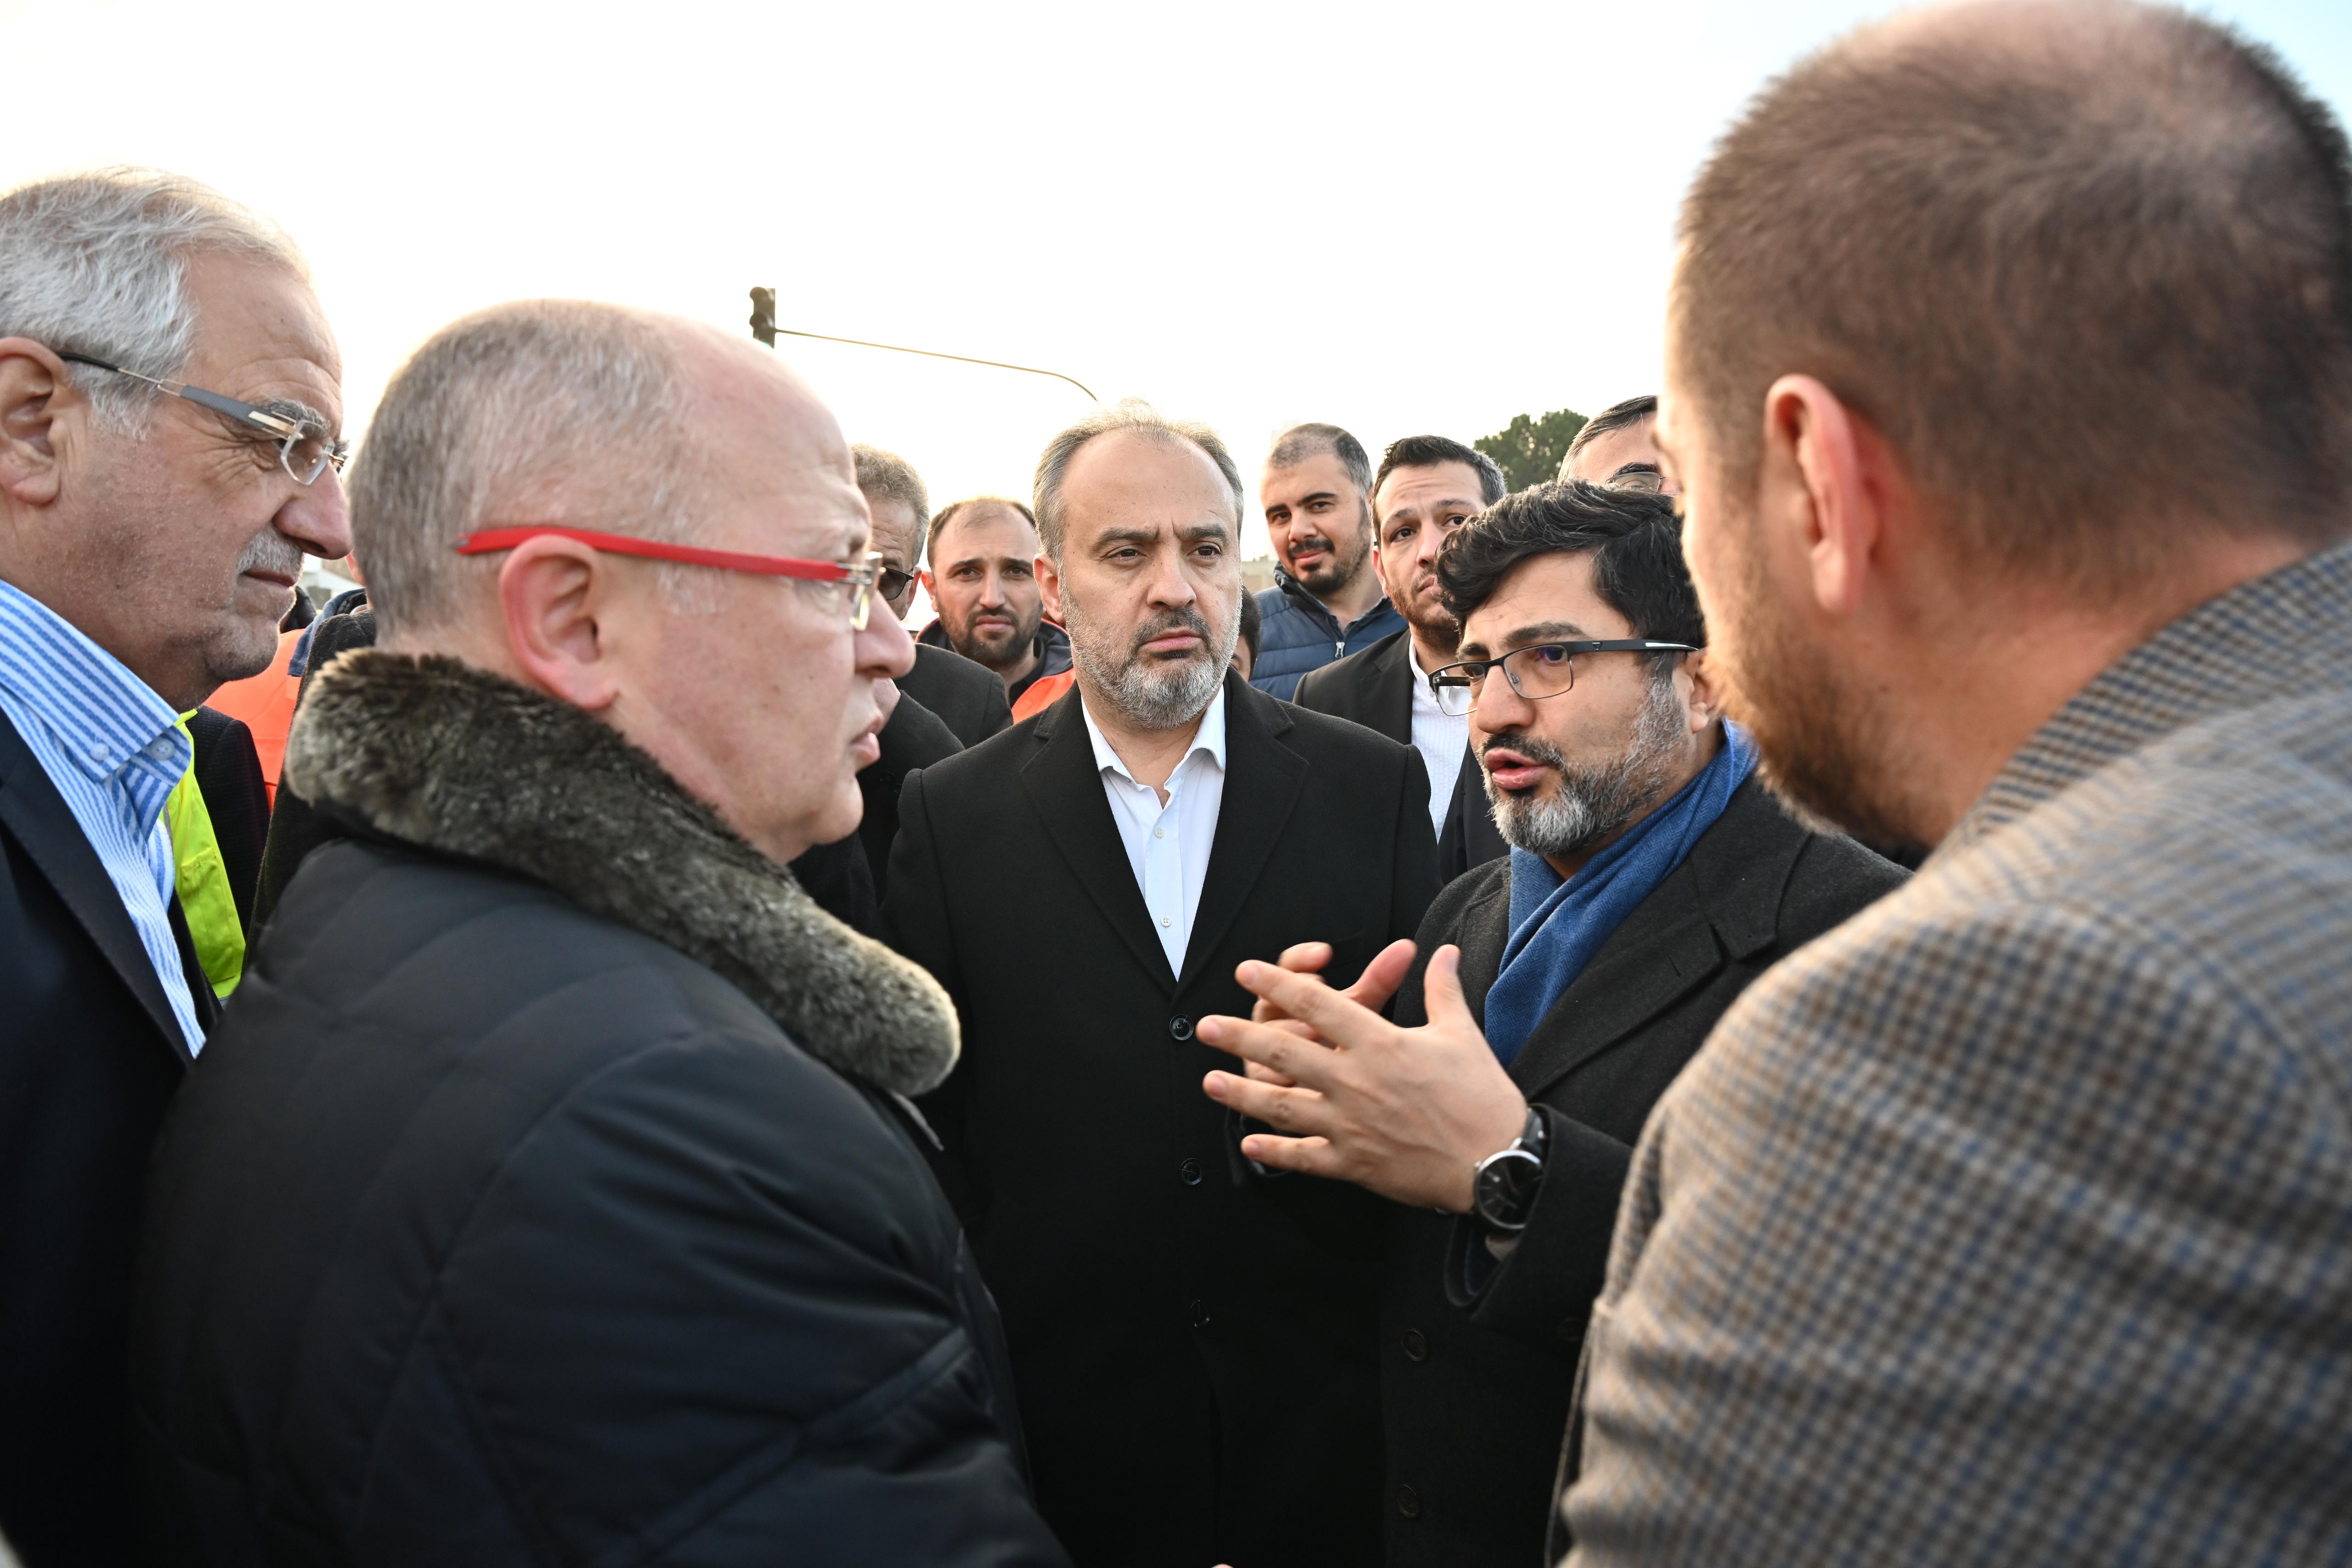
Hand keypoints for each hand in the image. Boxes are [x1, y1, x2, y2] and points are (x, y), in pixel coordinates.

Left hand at [1197, 945, 1526, 1211]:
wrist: (1496, 1162)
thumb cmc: (1481, 1097)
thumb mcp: (1462, 1033)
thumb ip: (1442, 988)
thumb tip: (1441, 952)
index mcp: (1381, 1044)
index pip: (1319, 1004)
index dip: (1279, 984)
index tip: (1249, 972)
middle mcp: (1357, 1081)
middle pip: (1286, 1051)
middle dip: (1240, 1037)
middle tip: (1207, 1028)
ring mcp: (1351, 1125)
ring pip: (1283, 1106)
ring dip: (1242, 1094)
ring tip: (1211, 1082)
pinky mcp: (1354, 1163)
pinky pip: (1304, 1158)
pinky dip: (1275, 1153)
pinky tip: (1251, 1144)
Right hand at [1239, 939, 1418, 1085]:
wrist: (1344, 1096)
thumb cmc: (1349, 1046)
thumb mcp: (1363, 1011)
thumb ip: (1380, 980)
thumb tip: (1406, 947)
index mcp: (1294, 998)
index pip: (1289, 967)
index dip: (1303, 958)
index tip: (1325, 953)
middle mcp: (1274, 1022)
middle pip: (1269, 1002)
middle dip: (1290, 997)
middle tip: (1316, 991)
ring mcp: (1264, 1053)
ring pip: (1265, 1040)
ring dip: (1287, 1035)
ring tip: (1314, 1033)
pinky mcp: (1266, 1086)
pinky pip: (1264, 1079)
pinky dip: (1279, 1076)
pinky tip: (1299, 1074)